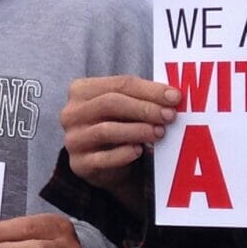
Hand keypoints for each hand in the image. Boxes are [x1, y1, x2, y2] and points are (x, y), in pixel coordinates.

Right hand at [62, 74, 181, 214]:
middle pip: (110, 103)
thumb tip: (173, 96)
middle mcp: (71, 113)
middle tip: (170, 116)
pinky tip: (139, 151)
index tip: (175, 97)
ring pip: (106, 130)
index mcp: (81, 90)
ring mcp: (73, 139)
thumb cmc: (119, 125)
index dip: (150, 90)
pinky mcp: (79, 164)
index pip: (119, 84)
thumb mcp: (127, 107)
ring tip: (159, 133)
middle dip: (144, 109)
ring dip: (137, 131)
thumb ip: (143, 97)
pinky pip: (102, 158)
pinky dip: (123, 154)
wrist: (106, 163)